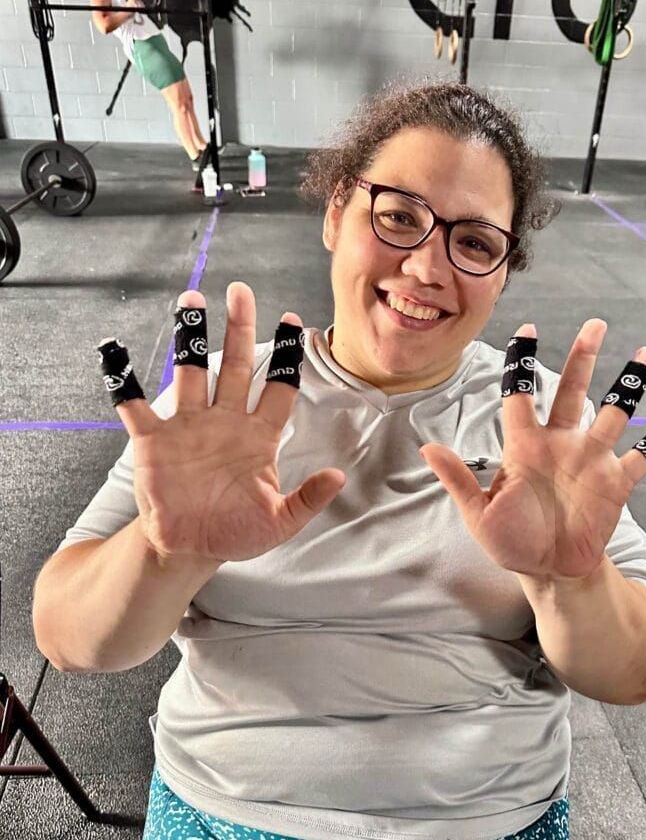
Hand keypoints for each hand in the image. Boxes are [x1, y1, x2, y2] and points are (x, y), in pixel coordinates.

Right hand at [100, 283, 345, 563]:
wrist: (191, 548)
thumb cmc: (237, 532)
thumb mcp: (279, 522)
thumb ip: (307, 500)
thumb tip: (337, 475)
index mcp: (258, 436)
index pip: (279, 388)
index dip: (287, 356)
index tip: (292, 320)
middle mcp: (225, 421)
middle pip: (236, 366)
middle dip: (239, 328)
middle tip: (241, 292)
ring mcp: (189, 427)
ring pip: (190, 372)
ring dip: (189, 338)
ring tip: (190, 300)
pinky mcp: (153, 440)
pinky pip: (134, 404)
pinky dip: (122, 379)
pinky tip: (113, 349)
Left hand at [420, 319, 645, 581]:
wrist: (550, 571)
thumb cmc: (511, 542)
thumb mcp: (478, 514)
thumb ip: (458, 479)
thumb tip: (427, 448)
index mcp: (525, 447)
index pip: (520, 395)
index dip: (522, 362)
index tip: (528, 328)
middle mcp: (560, 444)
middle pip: (572, 390)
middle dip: (583, 357)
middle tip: (596, 324)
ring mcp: (591, 460)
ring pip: (615, 412)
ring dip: (631, 385)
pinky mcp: (616, 482)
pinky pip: (645, 454)